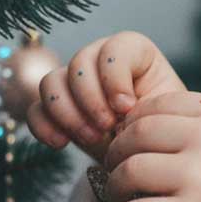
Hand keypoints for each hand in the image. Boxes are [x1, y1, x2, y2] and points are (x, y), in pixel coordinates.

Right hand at [26, 31, 186, 164]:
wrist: (147, 154)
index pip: (115, 48)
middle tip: (107, 126)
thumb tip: (121, 109)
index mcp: (135, 53)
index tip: (127, 107)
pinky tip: (61, 143)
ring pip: (51, 82)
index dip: (115, 77)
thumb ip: (148, 103)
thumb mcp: (165, 113)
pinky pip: (35, 109)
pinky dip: (44, 126)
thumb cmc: (162, 128)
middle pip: (79, 63)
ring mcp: (74, 82)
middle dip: (91, 99)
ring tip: (92, 138)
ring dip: (68, 113)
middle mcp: (100, 60)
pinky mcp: (56, 108)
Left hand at [102, 90, 200, 201]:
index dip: (133, 124)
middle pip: (135, 135)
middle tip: (116, 171)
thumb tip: (143, 132)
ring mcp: (197, 177)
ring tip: (124, 199)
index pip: (156, 105)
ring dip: (116, 188)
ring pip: (128, 172)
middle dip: (117, 154)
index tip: (131, 142)